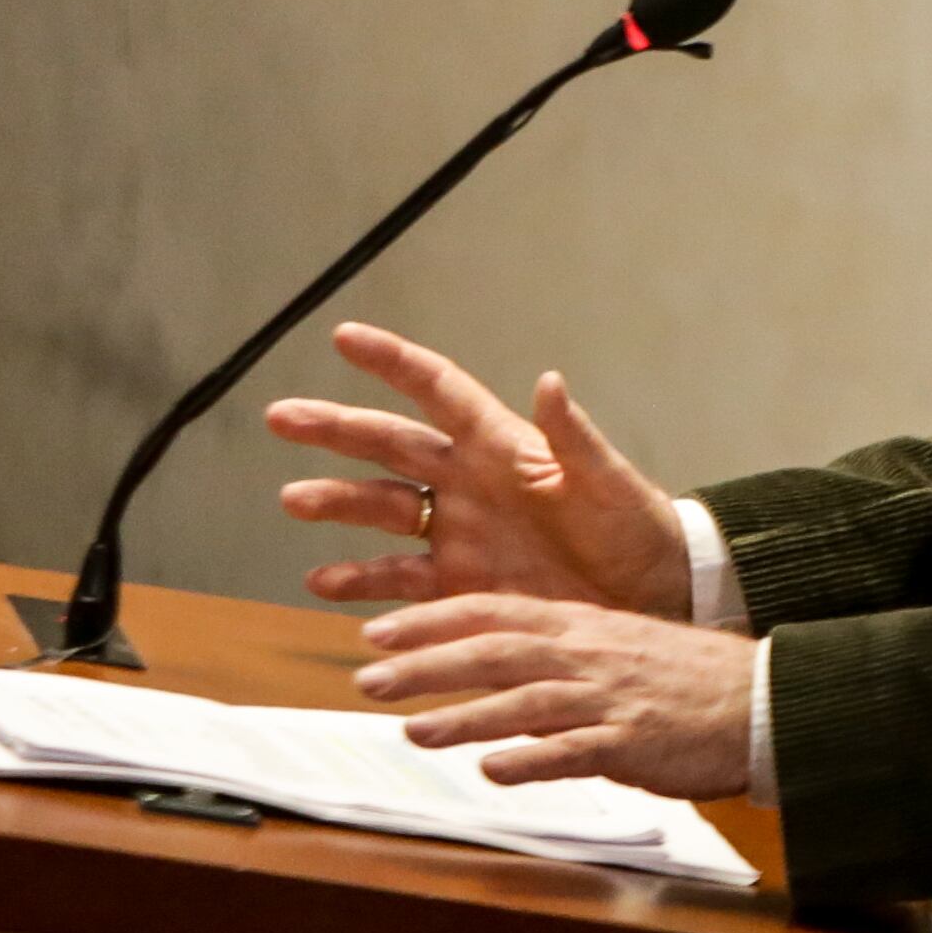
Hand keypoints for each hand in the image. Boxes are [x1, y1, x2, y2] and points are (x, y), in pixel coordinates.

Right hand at [268, 323, 692, 617]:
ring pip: (382, 509)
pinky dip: (360, 580)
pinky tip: (321, 581)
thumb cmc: (636, 527)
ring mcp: (459, 534)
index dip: (393, 362)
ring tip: (294, 498)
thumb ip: (574, 437)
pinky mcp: (459, 586)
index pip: (437, 390)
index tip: (345, 336)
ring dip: (337, 502)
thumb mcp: (609, 481)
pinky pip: (398, 581)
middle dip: (336, 429)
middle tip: (281, 418)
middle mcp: (468, 483)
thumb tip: (549, 380)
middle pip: (390, 444)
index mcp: (502, 446)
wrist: (650, 596)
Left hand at [355, 593, 753, 799]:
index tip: (378, 630)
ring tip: (412, 730)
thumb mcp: (614, 650)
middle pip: (494, 651)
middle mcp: (585, 653)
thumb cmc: (685, 679)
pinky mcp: (632, 741)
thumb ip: (555, 658)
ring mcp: (607, 697)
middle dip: (427, 663)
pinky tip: (493, 770)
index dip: (431, 620)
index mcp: (579, 625)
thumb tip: (497, 674)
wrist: (761, 699)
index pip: (491, 611)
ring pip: (524, 700)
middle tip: (370, 677)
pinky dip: (532, 758)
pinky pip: (575, 750)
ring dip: (464, 715)